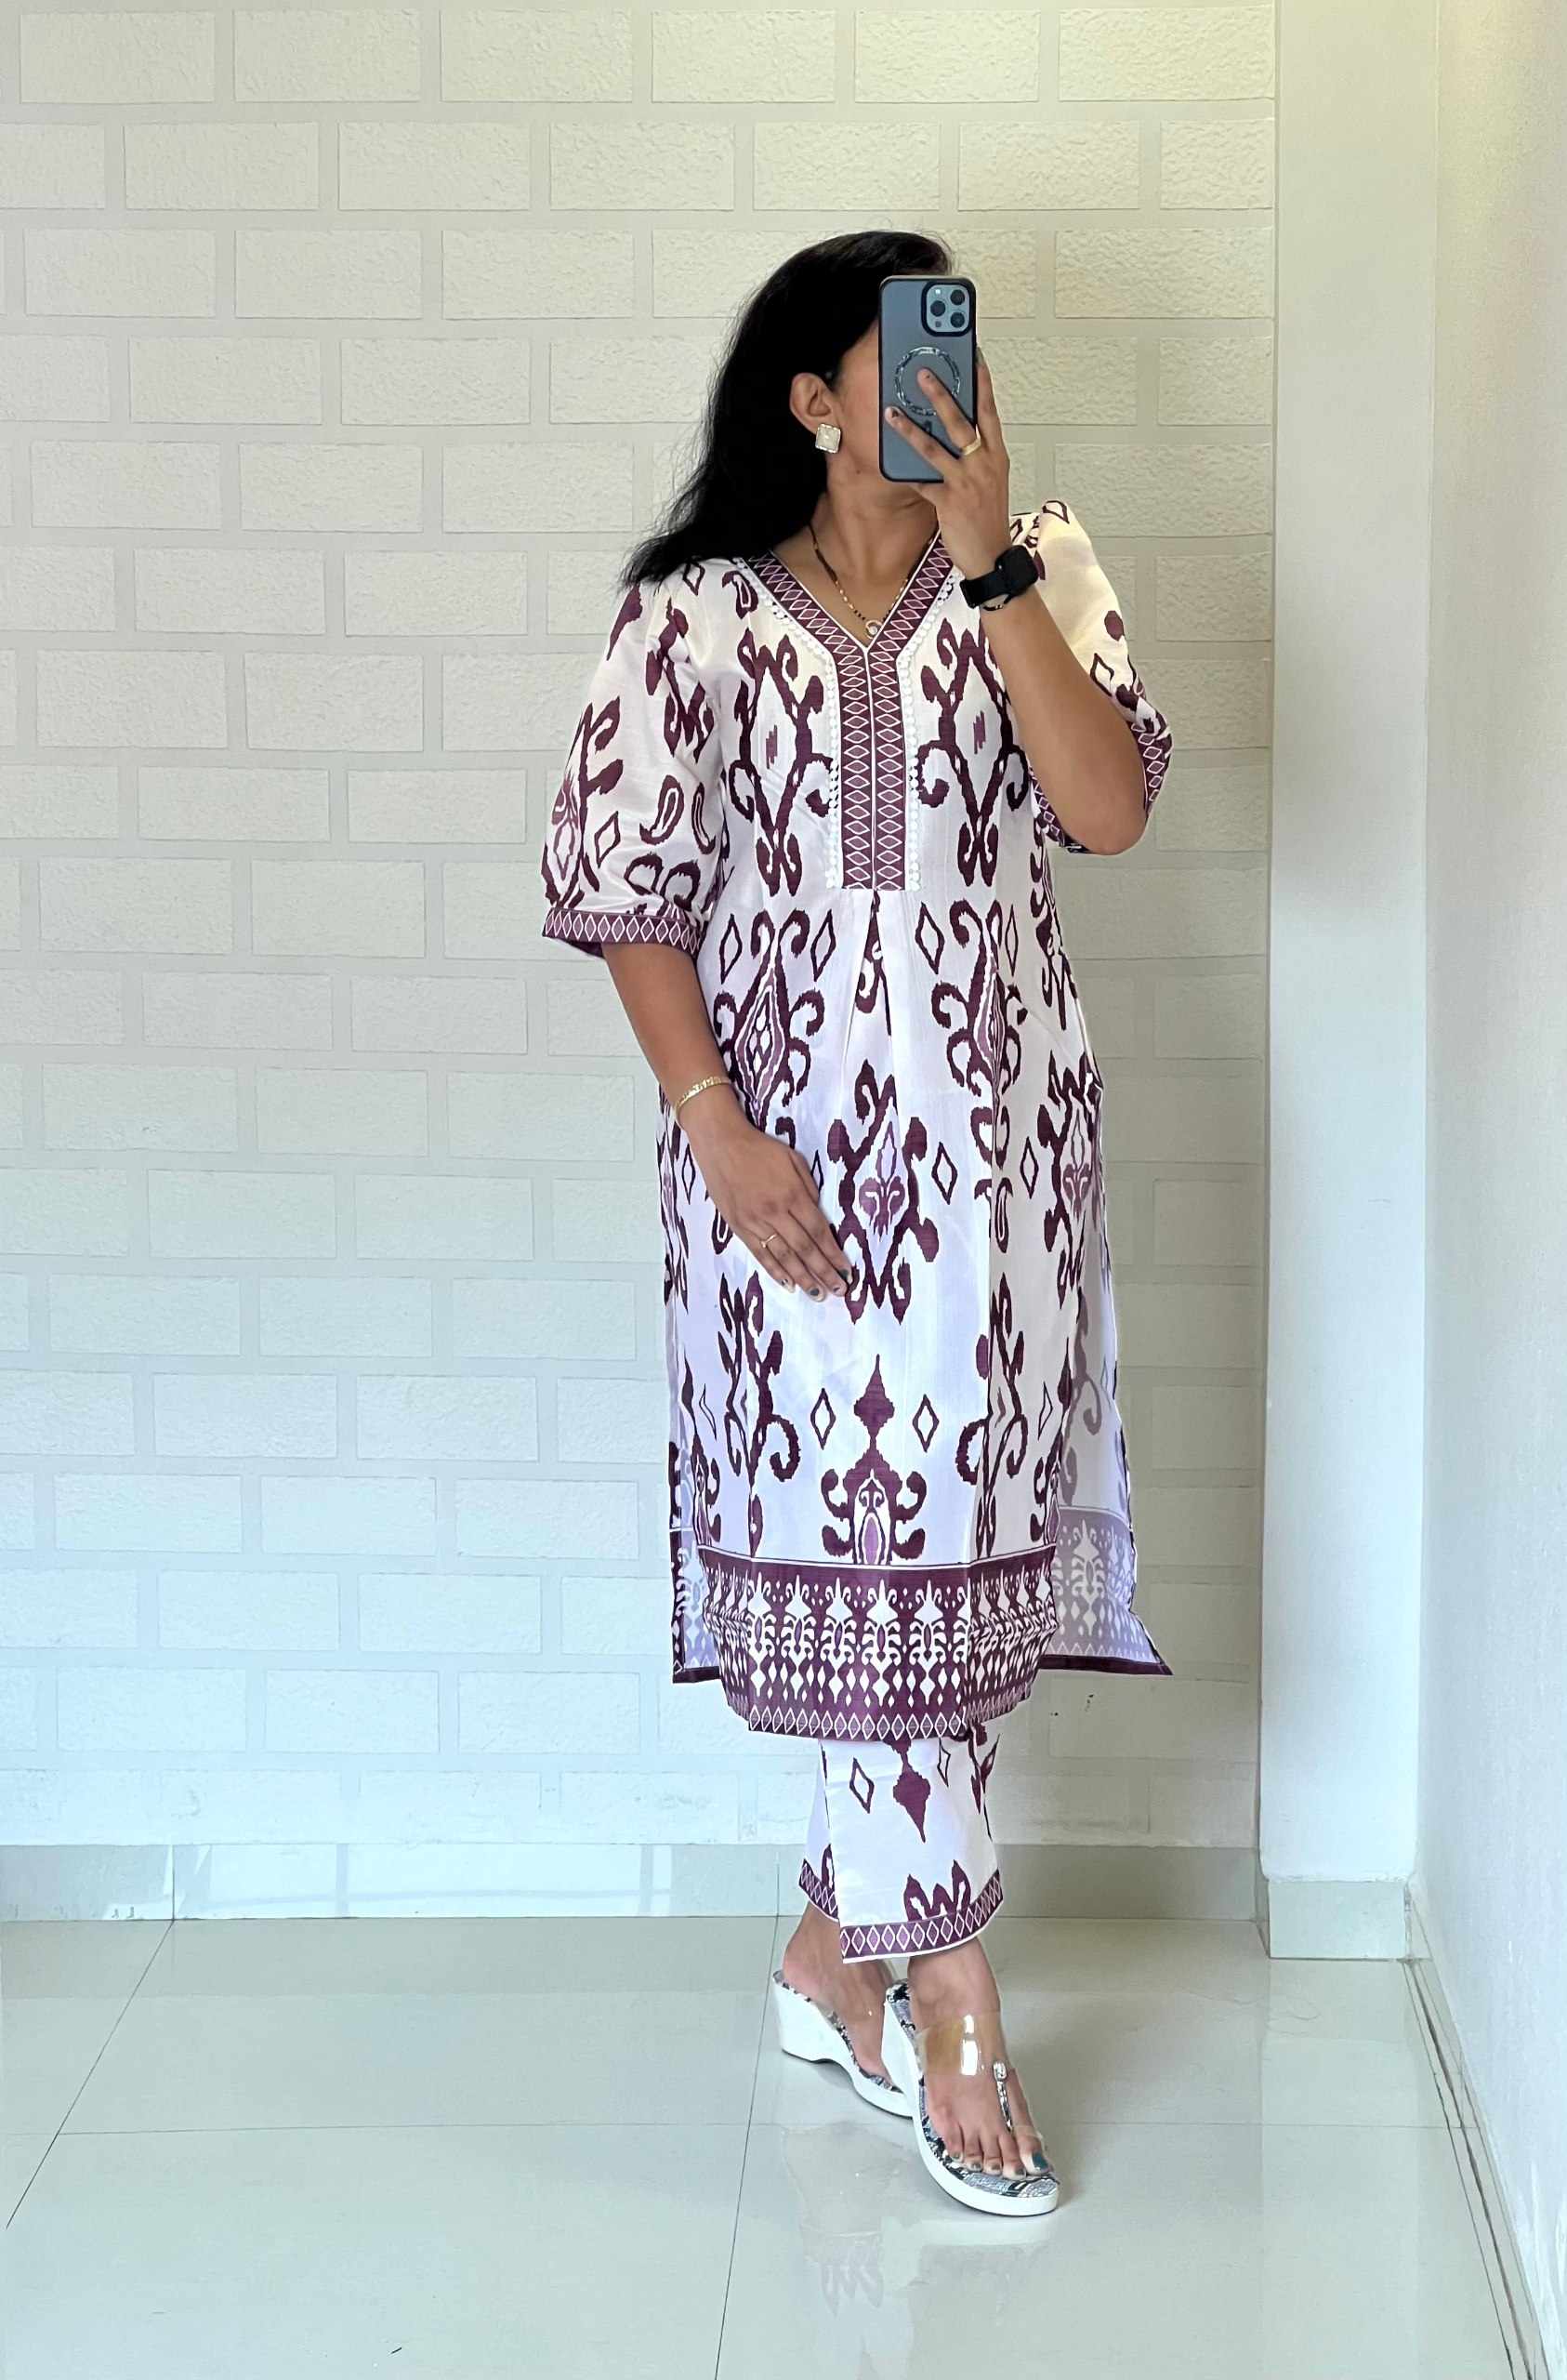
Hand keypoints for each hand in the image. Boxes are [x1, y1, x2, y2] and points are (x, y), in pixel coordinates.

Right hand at [682, 1096, 851, 1299]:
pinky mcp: (739, 1227)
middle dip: (823, 1272)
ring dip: (802, 1278)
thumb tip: (818, 1214)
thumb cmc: (760, 1148)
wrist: (721, 1144)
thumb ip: (808, 1188)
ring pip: (783, 1257)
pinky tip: (789, 1285)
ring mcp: (755, 1222)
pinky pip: (760, 1254)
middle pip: (804, 1249)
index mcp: (791, 1194)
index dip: (833, 1253)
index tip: (846, 1269)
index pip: (818, 1231)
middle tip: (839, 1290)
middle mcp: (774, 1212)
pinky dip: (775, 1271)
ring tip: (817, 1295)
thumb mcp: (793, 1159)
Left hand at [884, 348, 1013, 579]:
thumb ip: (977, 454)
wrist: (992, 555)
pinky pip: (922, 483)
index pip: (988, 411)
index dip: (981, 382)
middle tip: (923, 372)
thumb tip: (956, 431)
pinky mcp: (948, 503)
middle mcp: (983, 464)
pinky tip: (889, 460)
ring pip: (935, 448)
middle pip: (961, 421)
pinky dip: (906, 472)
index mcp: (995, 455)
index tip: (973, 356)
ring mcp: (966, 483)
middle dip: (941, 394)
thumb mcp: (991, 479)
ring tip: (892, 411)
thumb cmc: (989, 518)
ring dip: (910, 428)